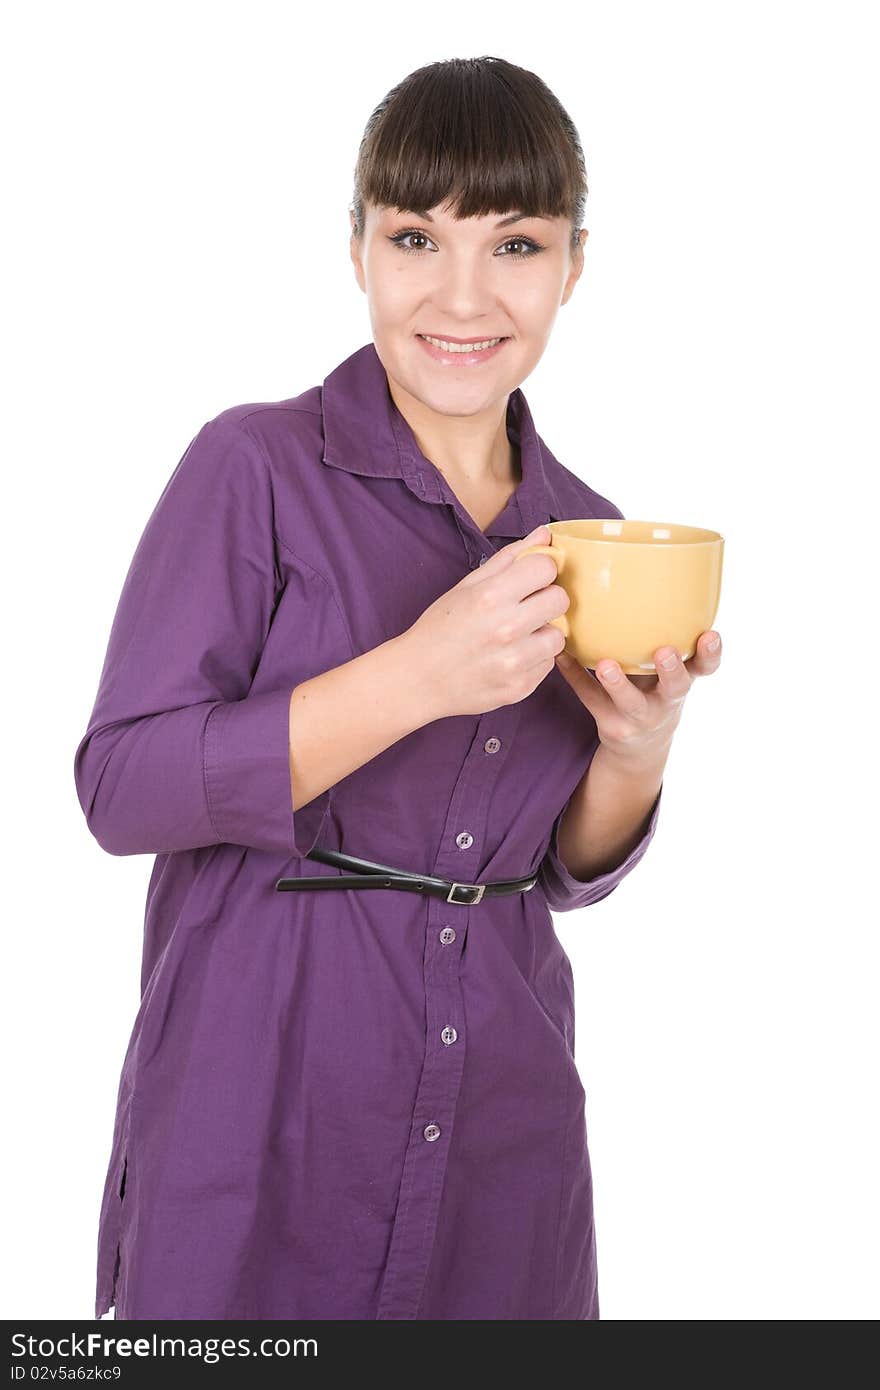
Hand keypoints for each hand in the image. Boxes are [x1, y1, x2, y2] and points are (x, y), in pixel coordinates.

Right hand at [403, 523, 569, 718]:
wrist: (418, 680)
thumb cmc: (439, 629)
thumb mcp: (466, 586)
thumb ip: (509, 558)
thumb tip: (544, 534)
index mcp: (490, 597)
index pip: (546, 567)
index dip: (541, 569)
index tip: (530, 578)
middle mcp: (505, 629)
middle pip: (560, 599)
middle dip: (547, 599)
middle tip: (526, 607)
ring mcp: (514, 662)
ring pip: (558, 636)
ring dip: (542, 633)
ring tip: (517, 637)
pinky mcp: (520, 687)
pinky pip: (547, 664)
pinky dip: (534, 659)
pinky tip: (509, 657)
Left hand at [554, 632, 722, 767]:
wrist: (640, 745)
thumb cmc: (653, 687)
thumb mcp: (667, 669)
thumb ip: (663, 633)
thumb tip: (639, 569)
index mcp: (684, 679)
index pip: (706, 667)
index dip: (711, 653)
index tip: (710, 635)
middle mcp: (667, 700)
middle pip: (676, 687)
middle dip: (672, 670)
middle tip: (664, 651)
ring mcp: (639, 717)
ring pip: (631, 701)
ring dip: (618, 682)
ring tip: (607, 664)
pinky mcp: (612, 725)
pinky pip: (591, 700)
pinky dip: (575, 677)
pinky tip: (562, 656)